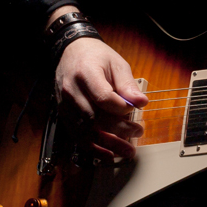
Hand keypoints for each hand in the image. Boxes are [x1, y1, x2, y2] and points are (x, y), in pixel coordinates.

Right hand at [54, 34, 149, 161]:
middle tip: (137, 132)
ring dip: (107, 144)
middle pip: (95, 117)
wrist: (71, 52)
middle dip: (119, 130)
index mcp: (86, 74)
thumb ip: (127, 84)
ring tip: (126, 151)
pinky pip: (77, 135)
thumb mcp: (116, 63)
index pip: (103, 97)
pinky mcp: (64, 114)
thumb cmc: (95, 57)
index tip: (135, 109)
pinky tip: (107, 154)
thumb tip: (141, 102)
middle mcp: (72, 91)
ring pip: (85, 131)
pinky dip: (93, 147)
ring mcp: (65, 105)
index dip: (121, 108)